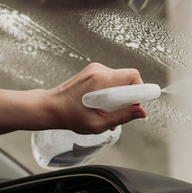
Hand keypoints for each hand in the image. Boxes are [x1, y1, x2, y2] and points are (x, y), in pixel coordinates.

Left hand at [0, 63, 147, 140]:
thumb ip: (122, 117)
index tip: (140, 104)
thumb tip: (142, 112)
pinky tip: (102, 108)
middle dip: (128, 97)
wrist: (49, 107)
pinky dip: (110, 94)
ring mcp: (94, 69)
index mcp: (101, 80)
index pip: (133, 77)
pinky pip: (110, 81)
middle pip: (127, 79)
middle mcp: (99, 70)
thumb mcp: (98, 123)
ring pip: (119, 81)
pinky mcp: (92, 72)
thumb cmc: (69, 116)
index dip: (140, 91)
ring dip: (118, 98)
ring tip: (108, 114)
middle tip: (120, 114)